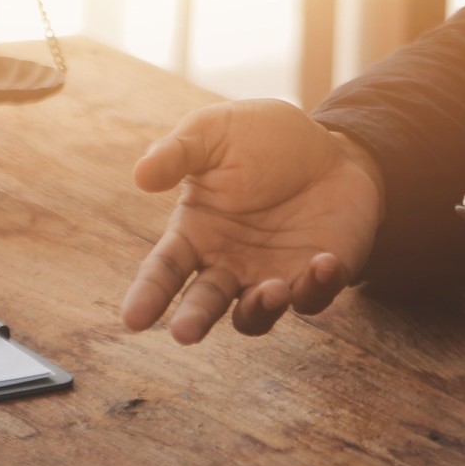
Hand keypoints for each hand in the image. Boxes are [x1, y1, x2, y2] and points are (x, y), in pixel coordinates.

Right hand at [122, 99, 384, 343]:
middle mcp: (228, 264)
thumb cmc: (262, 140)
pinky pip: (312, 297)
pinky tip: (323, 262)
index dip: (148, 295)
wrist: (331, 147)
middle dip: (193, 319)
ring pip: (255, 314)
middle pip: (203, 303)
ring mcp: (271, 276)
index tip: (133, 320)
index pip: (164, 270)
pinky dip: (316, 287)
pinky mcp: (314, 278)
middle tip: (185, 332)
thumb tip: (140, 175)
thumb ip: (178, 153)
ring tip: (272, 289)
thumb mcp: (213, 133)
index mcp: (196, 233)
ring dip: (260, 308)